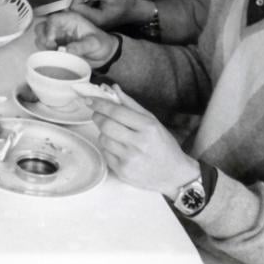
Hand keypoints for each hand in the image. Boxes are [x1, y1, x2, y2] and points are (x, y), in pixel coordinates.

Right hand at [32, 11, 118, 65]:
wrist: (104, 55)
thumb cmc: (101, 44)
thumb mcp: (95, 43)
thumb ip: (82, 46)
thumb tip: (67, 50)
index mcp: (71, 20)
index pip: (53, 19)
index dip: (49, 29)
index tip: (52, 41)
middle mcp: (62, 26)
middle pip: (42, 26)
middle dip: (42, 37)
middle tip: (51, 47)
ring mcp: (57, 37)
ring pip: (40, 37)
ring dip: (43, 45)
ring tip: (54, 52)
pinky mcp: (56, 46)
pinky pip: (43, 47)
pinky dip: (45, 52)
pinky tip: (54, 56)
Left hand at [70, 0, 154, 28]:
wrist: (134, 10)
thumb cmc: (124, 1)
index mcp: (95, 19)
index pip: (75, 8)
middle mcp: (91, 24)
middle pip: (74, 10)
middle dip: (80, 0)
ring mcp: (92, 24)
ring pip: (78, 11)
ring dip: (83, 2)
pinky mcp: (93, 22)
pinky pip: (83, 12)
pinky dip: (86, 5)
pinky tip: (95, 2)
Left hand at [84, 86, 198, 197]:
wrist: (174, 174)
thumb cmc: (163, 145)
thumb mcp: (152, 121)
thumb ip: (131, 104)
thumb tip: (112, 88)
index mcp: (147, 127)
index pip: (116, 111)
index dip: (99, 104)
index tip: (89, 99)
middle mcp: (138, 143)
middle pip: (105, 125)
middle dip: (97, 116)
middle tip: (98, 114)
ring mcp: (129, 159)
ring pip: (103, 138)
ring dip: (104, 133)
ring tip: (115, 134)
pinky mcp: (122, 171)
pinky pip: (105, 153)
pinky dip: (108, 147)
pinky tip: (119, 148)